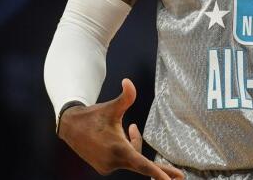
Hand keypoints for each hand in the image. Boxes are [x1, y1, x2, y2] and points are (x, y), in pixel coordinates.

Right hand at [57, 78, 184, 178]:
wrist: (70, 126)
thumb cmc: (94, 115)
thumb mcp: (112, 107)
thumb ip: (126, 96)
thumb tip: (129, 81)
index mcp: (118, 149)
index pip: (143, 164)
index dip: (158, 172)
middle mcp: (114, 162)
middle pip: (142, 165)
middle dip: (161, 171)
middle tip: (181, 177)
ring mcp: (108, 167)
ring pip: (131, 159)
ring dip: (133, 145)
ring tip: (131, 127)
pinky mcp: (104, 168)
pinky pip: (122, 160)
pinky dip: (125, 150)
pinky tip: (118, 137)